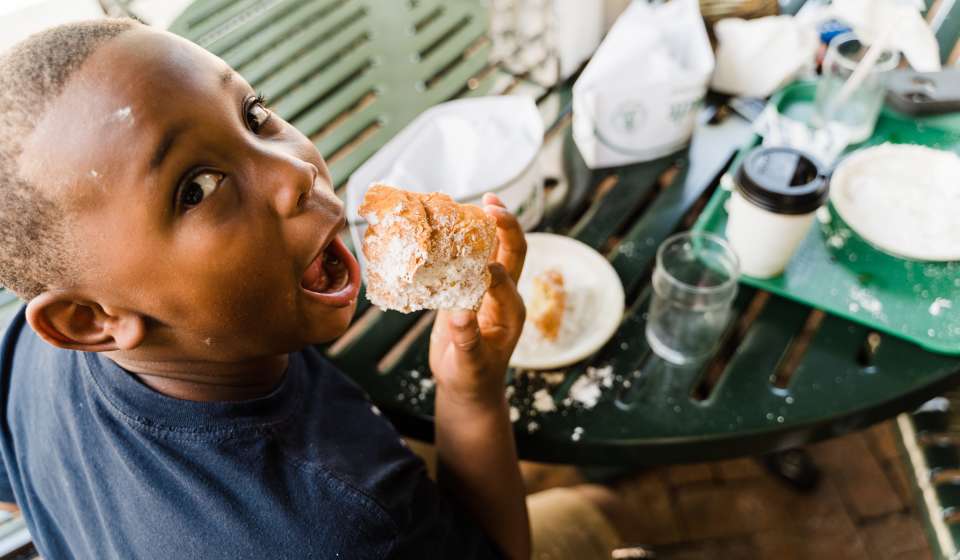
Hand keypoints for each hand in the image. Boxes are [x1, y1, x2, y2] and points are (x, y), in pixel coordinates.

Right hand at [429, 193, 525, 405]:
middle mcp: (504, 295)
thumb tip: (459, 315)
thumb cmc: (472, 378)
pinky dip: (465, 239)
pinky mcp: (470, 289)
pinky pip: (472, 258)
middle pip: (513, 252)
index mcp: (510, 311)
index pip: (505, 280)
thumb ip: (466, 341)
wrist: (468, 386)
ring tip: (481, 200)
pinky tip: (452, 223)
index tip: (474, 264)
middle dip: (506, 226)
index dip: (492, 268)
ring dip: (490, 225)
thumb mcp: (469, 364)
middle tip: (491, 203)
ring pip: (494, 250)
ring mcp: (488, 289)